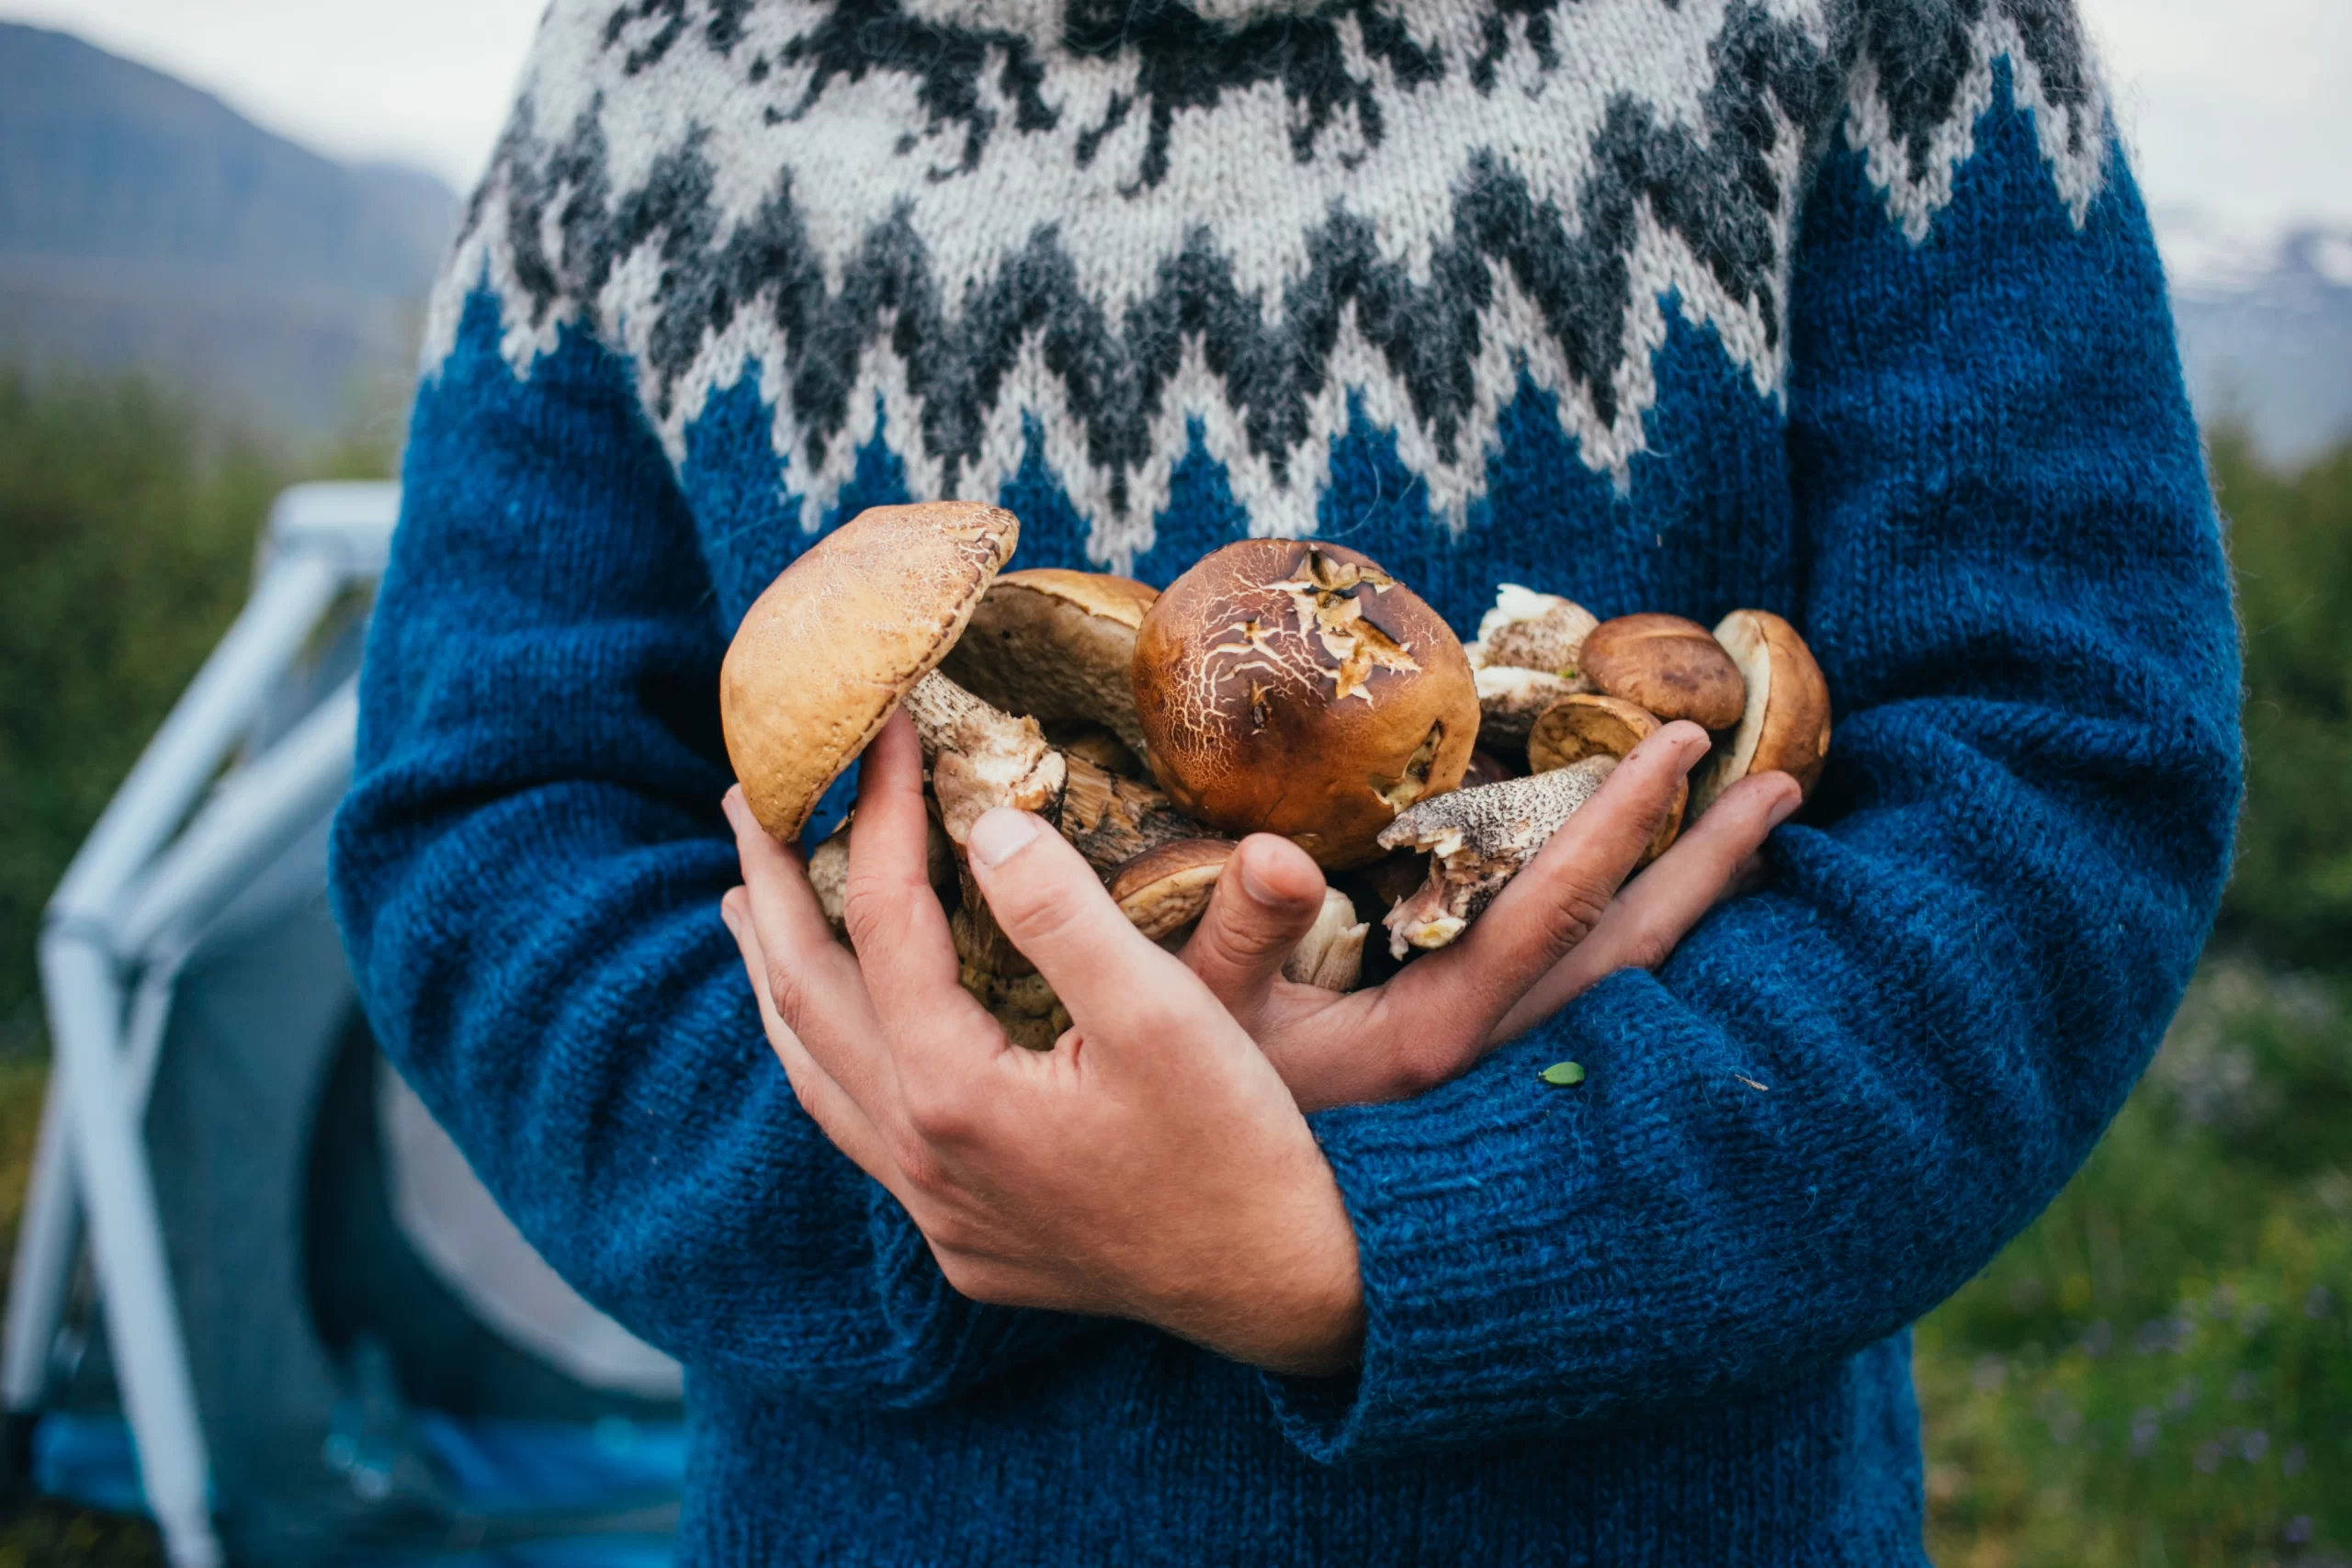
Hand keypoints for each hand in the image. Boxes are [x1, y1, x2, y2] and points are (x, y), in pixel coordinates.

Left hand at [719, 716, 1362, 1375]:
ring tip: (746, 901)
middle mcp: (917, 1155)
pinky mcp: (961, 1238)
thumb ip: (1063, 913)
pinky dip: (825, 1052)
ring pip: (813, 1071)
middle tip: (745, 795)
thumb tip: (981, 821)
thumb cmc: (1238, 1149)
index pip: (885, 917)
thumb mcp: (1167, 1014)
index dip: (879, 810)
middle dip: (773, 884)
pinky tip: (836, 1030)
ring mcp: (932, 1207)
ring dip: (776, 974)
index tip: (883, 728)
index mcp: (953, 1092)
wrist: (1282, 1293)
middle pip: (805, 992)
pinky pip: (856, 1126)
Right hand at [1178, 728, 1800, 1110]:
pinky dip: (1647, 965)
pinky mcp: (1490, 1101)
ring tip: (1755, 849)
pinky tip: (1669, 934)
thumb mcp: (1190, 1021)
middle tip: (1783, 783)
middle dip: (1707, 865)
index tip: (1680, 740)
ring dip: (1694, 916)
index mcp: (1433, 1035)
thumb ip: (1237, 934)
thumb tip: (1278, 852)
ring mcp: (1497, 1088)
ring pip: (1627, 993)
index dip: (1620, 817)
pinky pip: (1598, 1020)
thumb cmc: (1189, 1117)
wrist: (1225, 1247)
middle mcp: (1488, 1066)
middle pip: (1629, 953)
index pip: (1551, 904)